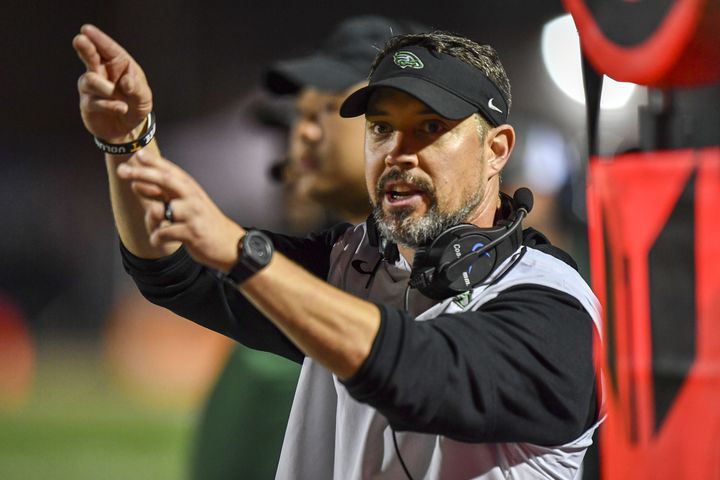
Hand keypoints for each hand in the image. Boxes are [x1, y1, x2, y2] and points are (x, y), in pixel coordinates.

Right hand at [73, 24, 152, 142]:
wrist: (128, 128)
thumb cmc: (136, 105)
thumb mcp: (143, 97)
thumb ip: (137, 88)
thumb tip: (126, 82)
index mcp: (118, 64)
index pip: (107, 49)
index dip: (97, 39)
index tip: (86, 30)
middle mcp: (102, 72)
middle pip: (89, 56)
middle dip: (85, 48)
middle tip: (80, 40)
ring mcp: (92, 87)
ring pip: (89, 80)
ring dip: (105, 88)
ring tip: (117, 97)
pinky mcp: (88, 103)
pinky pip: (94, 101)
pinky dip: (109, 105)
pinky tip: (121, 108)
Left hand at [116, 150, 244, 271]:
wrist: (229, 244)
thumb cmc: (203, 222)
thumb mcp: (186, 204)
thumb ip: (162, 194)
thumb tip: (137, 184)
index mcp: (190, 188)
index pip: (170, 170)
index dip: (153, 161)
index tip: (137, 153)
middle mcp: (192, 197)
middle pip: (165, 180)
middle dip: (142, 173)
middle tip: (121, 171)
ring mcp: (192, 214)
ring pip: (159, 210)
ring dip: (150, 222)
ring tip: (157, 230)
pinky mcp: (191, 233)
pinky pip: (163, 233)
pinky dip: (157, 238)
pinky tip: (160, 240)